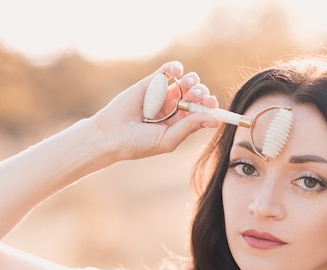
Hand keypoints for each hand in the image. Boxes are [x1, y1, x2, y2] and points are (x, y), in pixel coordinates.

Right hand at [91, 61, 218, 160]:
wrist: (111, 135)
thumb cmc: (139, 144)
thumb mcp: (168, 139)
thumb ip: (190, 127)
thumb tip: (215, 120)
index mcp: (179, 124)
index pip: (200, 112)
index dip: (208, 106)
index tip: (212, 103)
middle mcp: (172, 109)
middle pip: (195, 96)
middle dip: (200, 93)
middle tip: (197, 95)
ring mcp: (161, 95)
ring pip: (184, 83)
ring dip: (191, 81)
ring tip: (188, 85)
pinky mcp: (149, 84)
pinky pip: (166, 71)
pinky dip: (175, 68)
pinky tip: (178, 71)